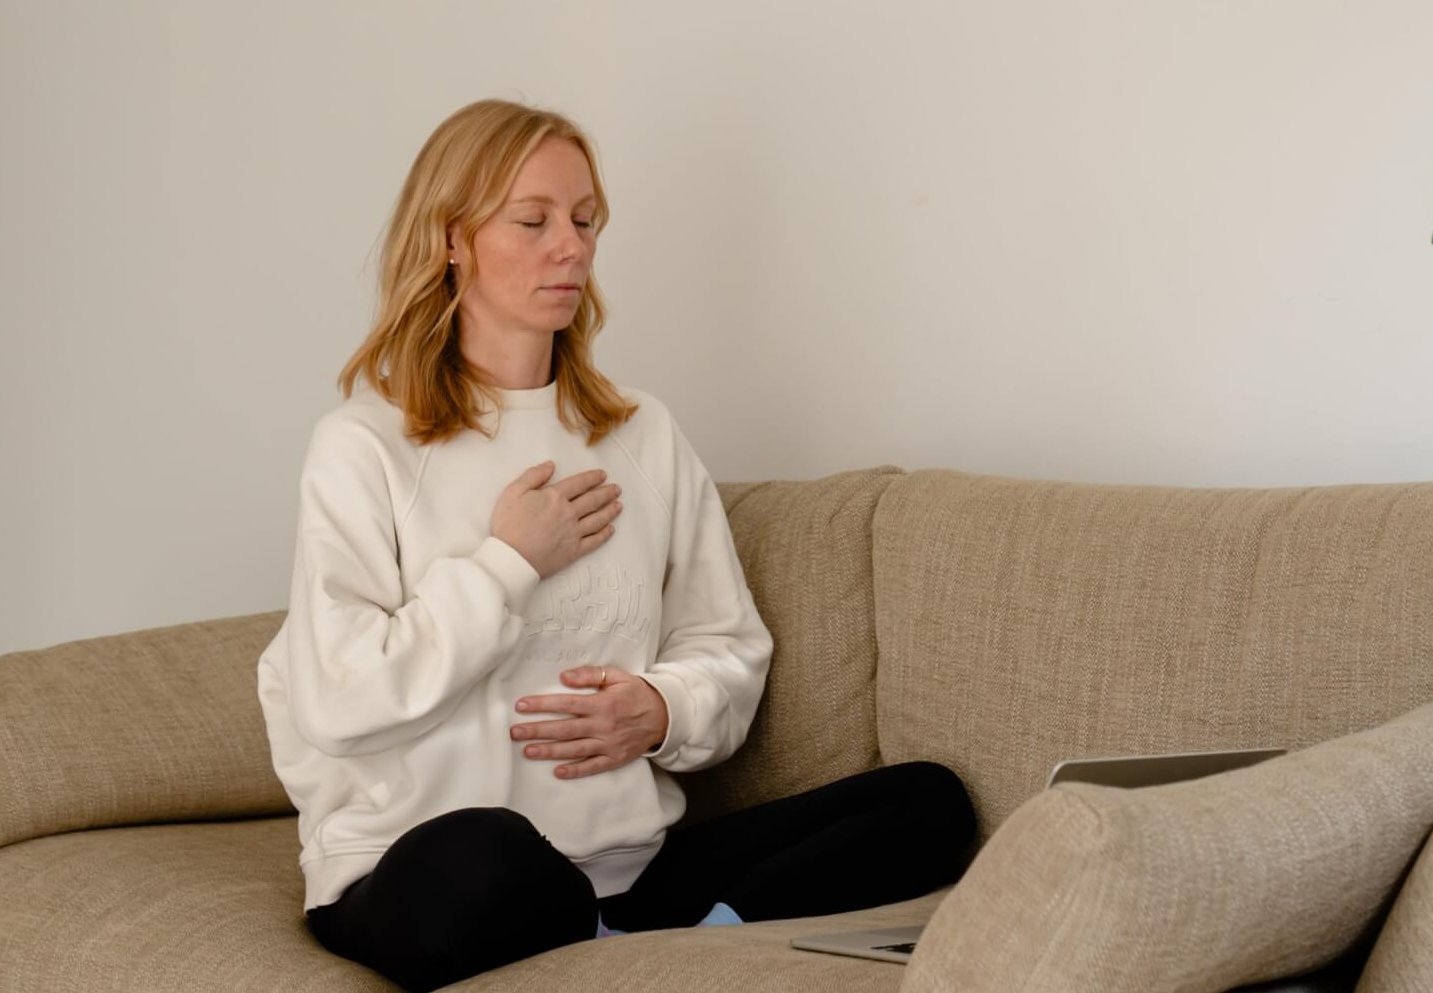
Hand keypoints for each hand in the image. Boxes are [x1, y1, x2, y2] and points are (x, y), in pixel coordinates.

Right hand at [490, 462, 621, 578]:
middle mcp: (569, 513)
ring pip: (598, 519)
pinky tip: (611, 529)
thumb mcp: (513, 492)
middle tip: (617, 489)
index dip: (593, 478)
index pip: (579, 483)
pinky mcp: (574, 551)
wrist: (511, 558)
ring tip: (619, 505)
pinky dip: (604, 534)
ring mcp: (574, 533)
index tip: (603, 475)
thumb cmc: (508, 525)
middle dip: (607, 493)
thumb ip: (533, 476)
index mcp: (555, 497)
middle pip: (593, 500)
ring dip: (610, 511)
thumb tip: (551, 465)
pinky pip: (594, 541)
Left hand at [510, 667, 670, 778]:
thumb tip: (564, 677)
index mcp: (601, 704)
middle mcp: (602, 725)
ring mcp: (608, 744)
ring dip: (549, 751)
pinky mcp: (615, 758)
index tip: (521, 706)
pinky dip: (576, 771)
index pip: (566, 704)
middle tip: (515, 732)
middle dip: (537, 730)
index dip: (542, 705)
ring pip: (574, 749)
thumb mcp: (617, 676)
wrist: (664, 715)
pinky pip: (593, 767)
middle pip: (564, 729)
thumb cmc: (636, 693)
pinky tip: (558, 772)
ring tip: (528, 751)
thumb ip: (590, 675)